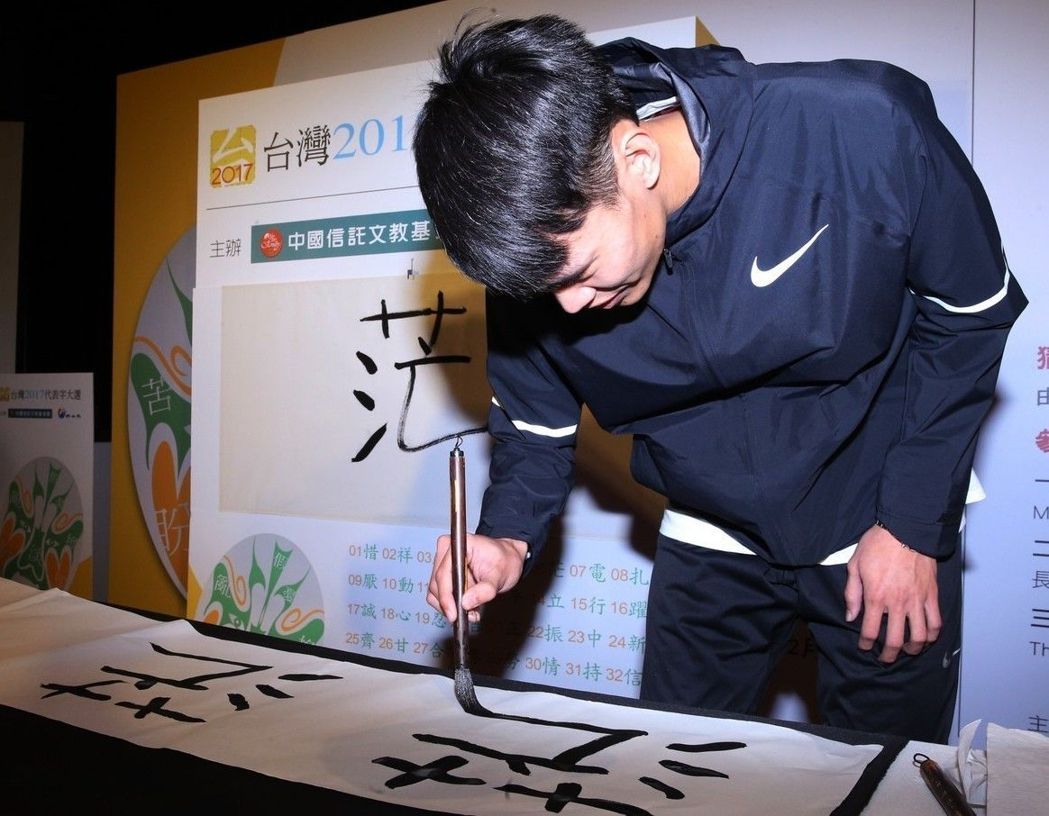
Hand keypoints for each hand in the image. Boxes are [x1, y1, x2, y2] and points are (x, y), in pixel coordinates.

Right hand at [426, 533, 528, 624]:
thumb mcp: (500, 575)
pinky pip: (439, 594)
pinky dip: (451, 604)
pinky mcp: (444, 575)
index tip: (453, 613)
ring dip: (451, 606)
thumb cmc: (504, 560)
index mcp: (459, 545)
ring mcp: (443, 563)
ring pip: (435, 592)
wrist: (507, 560)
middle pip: (437, 584)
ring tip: (472, 611)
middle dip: (451, 603)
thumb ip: (485, 590)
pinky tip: (468, 606)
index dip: (446, 596)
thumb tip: (466, 603)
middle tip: (468, 614)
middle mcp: (447, 551)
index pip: (443, 573)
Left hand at [844, 523, 940, 662]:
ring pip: (919, 636)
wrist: (906, 530)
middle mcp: (898, 603)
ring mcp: (917, 600)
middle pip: (896, 641)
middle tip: (885, 658)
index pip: (871, 631)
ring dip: (913, 649)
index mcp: (876, 596)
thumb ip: (852, 593)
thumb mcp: (855, 566)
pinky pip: (936, 622)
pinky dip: (932, 634)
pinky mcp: (932, 595)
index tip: (864, 647)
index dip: (866, 644)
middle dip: (889, 655)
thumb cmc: (877, 545)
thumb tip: (851, 616)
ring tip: (907, 650)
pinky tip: (926, 637)